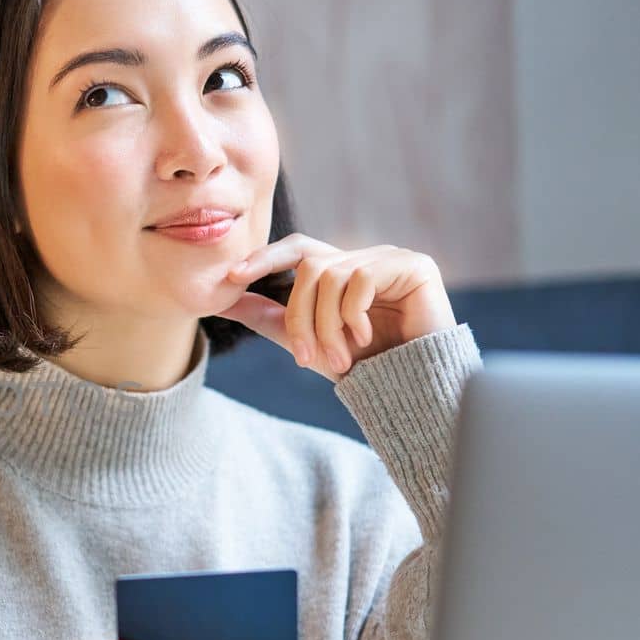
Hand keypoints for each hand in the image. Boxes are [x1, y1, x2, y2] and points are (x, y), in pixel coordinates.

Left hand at [218, 234, 457, 380]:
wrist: (410, 389)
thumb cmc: (362, 366)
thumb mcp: (304, 340)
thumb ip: (268, 316)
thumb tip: (225, 299)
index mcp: (339, 271)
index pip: (296, 249)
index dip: (263, 258)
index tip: (230, 278)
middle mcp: (364, 258)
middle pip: (309, 266)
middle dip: (299, 315)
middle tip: (302, 357)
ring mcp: (390, 258)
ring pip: (331, 276)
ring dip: (326, 326)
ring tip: (339, 360)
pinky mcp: (415, 266)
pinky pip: (361, 278)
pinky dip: (354, 315)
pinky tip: (366, 338)